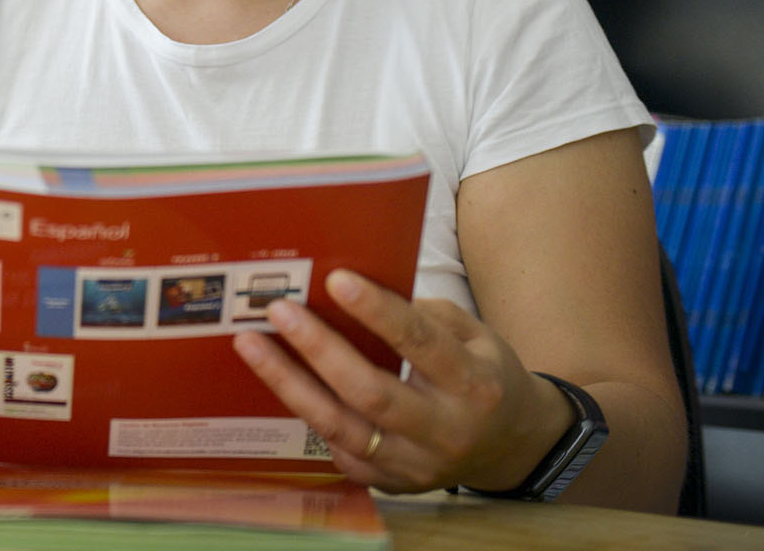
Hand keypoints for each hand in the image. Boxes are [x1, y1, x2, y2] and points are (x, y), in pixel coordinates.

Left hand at [232, 269, 573, 492]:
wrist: (512, 445)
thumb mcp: (475, 336)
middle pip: (371, 393)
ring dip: (290, 384)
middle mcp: (445, 431)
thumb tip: (355, 290)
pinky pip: (339, 451)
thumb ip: (424, 315)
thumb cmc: (484, 375)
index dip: (377, 312)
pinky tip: (278, 381)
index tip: (336, 280)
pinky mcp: (392, 484)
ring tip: (252, 344)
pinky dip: (306, 415)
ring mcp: (416, 466)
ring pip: (342, 428)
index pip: (420, 344)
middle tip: (279, 310)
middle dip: (319, 348)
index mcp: (474, 385)